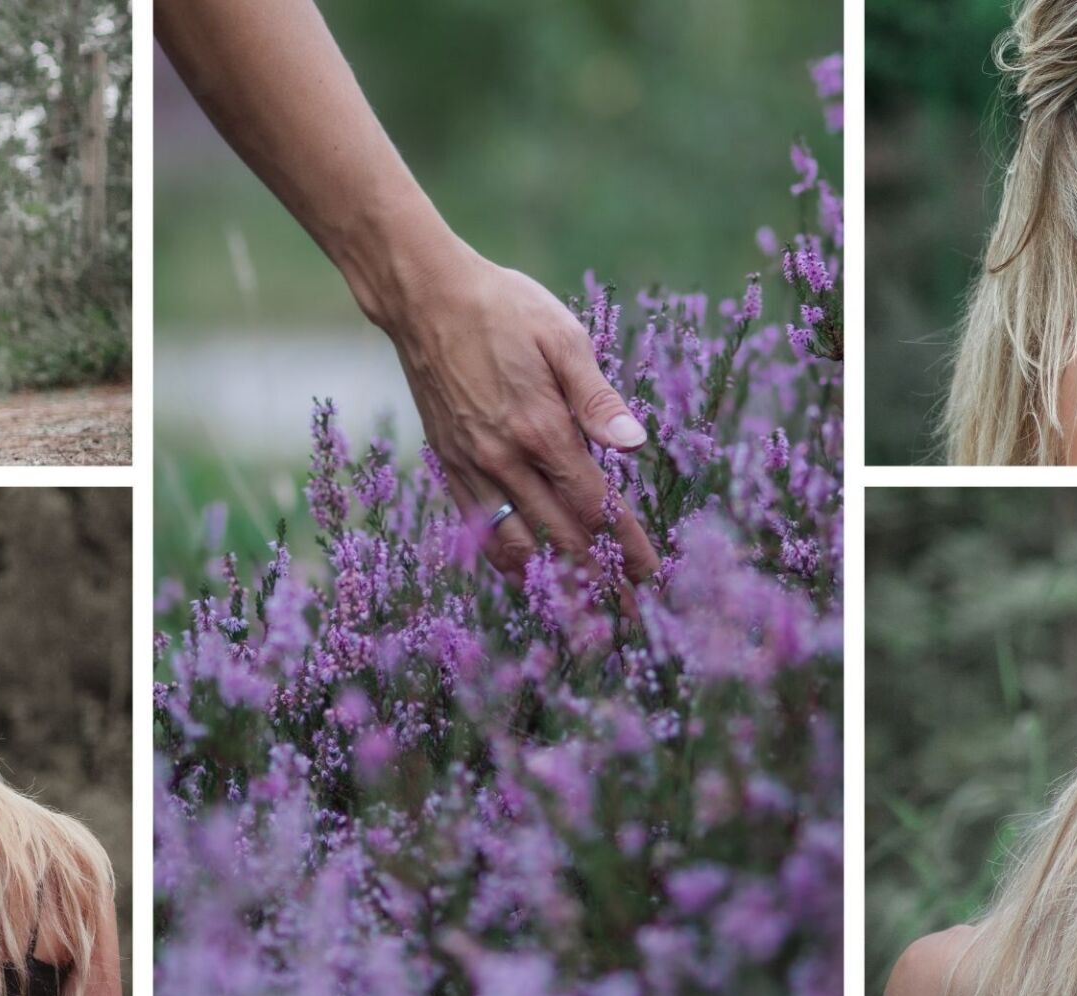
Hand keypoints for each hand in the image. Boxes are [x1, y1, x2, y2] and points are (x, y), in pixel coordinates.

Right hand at [382, 244, 659, 588]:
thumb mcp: (562, 336)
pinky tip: (532, 578)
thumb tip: (635, 444)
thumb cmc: (502, 307)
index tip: (652, 577)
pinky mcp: (450, 468)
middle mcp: (504, 459)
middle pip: (561, 539)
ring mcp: (472, 468)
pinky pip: (481, 533)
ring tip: (585, 613)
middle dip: (600, 582)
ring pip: (517, 548)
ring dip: (554, 586)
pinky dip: (510, 564)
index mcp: (540, 427)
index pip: (593, 504)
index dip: (626, 545)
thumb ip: (597, 396)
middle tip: (631, 615)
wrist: (424, 298)